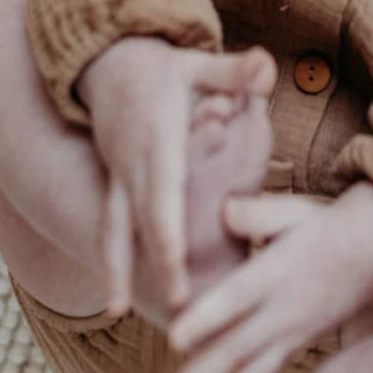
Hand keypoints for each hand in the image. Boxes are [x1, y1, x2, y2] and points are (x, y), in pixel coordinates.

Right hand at [77, 38, 275, 314]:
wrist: (107, 65)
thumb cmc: (164, 70)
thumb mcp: (199, 65)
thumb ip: (234, 72)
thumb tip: (266, 62)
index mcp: (159, 138)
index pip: (164, 190)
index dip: (169, 228)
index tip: (178, 261)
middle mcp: (134, 161)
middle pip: (143, 218)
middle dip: (156, 262)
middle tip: (177, 305)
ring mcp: (117, 174)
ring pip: (113, 227)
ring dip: (116, 269)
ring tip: (117, 310)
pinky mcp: (110, 183)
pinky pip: (108, 224)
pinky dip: (111, 258)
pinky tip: (114, 295)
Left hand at [161, 183, 372, 372]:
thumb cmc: (326, 225)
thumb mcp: (295, 211)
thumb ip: (259, 213)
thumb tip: (225, 211)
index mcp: (277, 271)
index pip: (237, 297)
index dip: (207, 317)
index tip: (175, 338)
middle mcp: (283, 308)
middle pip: (239, 345)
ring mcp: (292, 331)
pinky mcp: (297, 344)